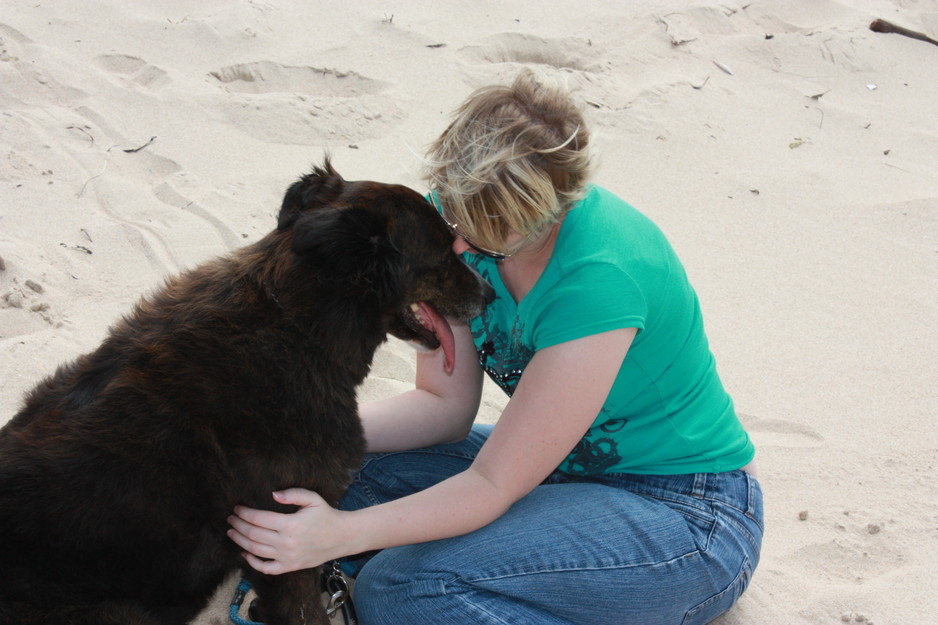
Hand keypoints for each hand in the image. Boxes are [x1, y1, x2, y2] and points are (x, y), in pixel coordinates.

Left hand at [227, 488, 342, 574]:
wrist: (340, 537)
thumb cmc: (325, 515)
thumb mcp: (313, 498)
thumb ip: (293, 494)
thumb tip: (273, 495)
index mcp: (291, 524)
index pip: (259, 519)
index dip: (244, 513)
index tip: (237, 508)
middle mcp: (286, 543)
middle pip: (253, 534)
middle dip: (238, 525)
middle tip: (230, 519)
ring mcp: (287, 557)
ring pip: (255, 551)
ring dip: (240, 541)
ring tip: (232, 532)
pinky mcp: (289, 567)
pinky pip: (266, 568)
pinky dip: (252, 562)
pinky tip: (244, 553)